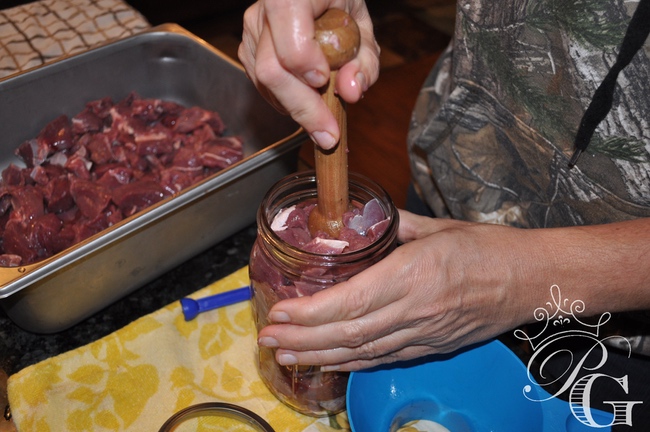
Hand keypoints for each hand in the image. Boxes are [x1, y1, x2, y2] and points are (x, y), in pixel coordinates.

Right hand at [238, 0, 379, 148]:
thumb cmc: (338, 3)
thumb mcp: (363, 26)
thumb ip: (363, 60)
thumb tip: (350, 92)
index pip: (289, 39)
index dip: (306, 67)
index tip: (324, 81)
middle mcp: (263, 12)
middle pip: (271, 71)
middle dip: (302, 108)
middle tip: (328, 134)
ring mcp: (251, 32)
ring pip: (265, 85)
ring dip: (297, 106)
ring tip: (324, 112)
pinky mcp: (247, 51)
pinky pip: (263, 87)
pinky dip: (287, 100)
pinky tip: (307, 96)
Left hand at [257, 210, 544, 370]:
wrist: (530, 280)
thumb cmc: (488, 248)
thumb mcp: (437, 225)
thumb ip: (395, 224)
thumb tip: (362, 219)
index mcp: (414, 273)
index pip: (352, 301)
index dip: (311, 312)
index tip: (281, 311)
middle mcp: (415, 309)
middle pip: (349, 333)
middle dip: (304, 338)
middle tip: (269, 338)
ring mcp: (423, 334)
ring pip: (362, 352)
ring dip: (320, 356)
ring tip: (286, 356)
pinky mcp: (431, 347)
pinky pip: (384, 360)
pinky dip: (351, 364)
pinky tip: (328, 364)